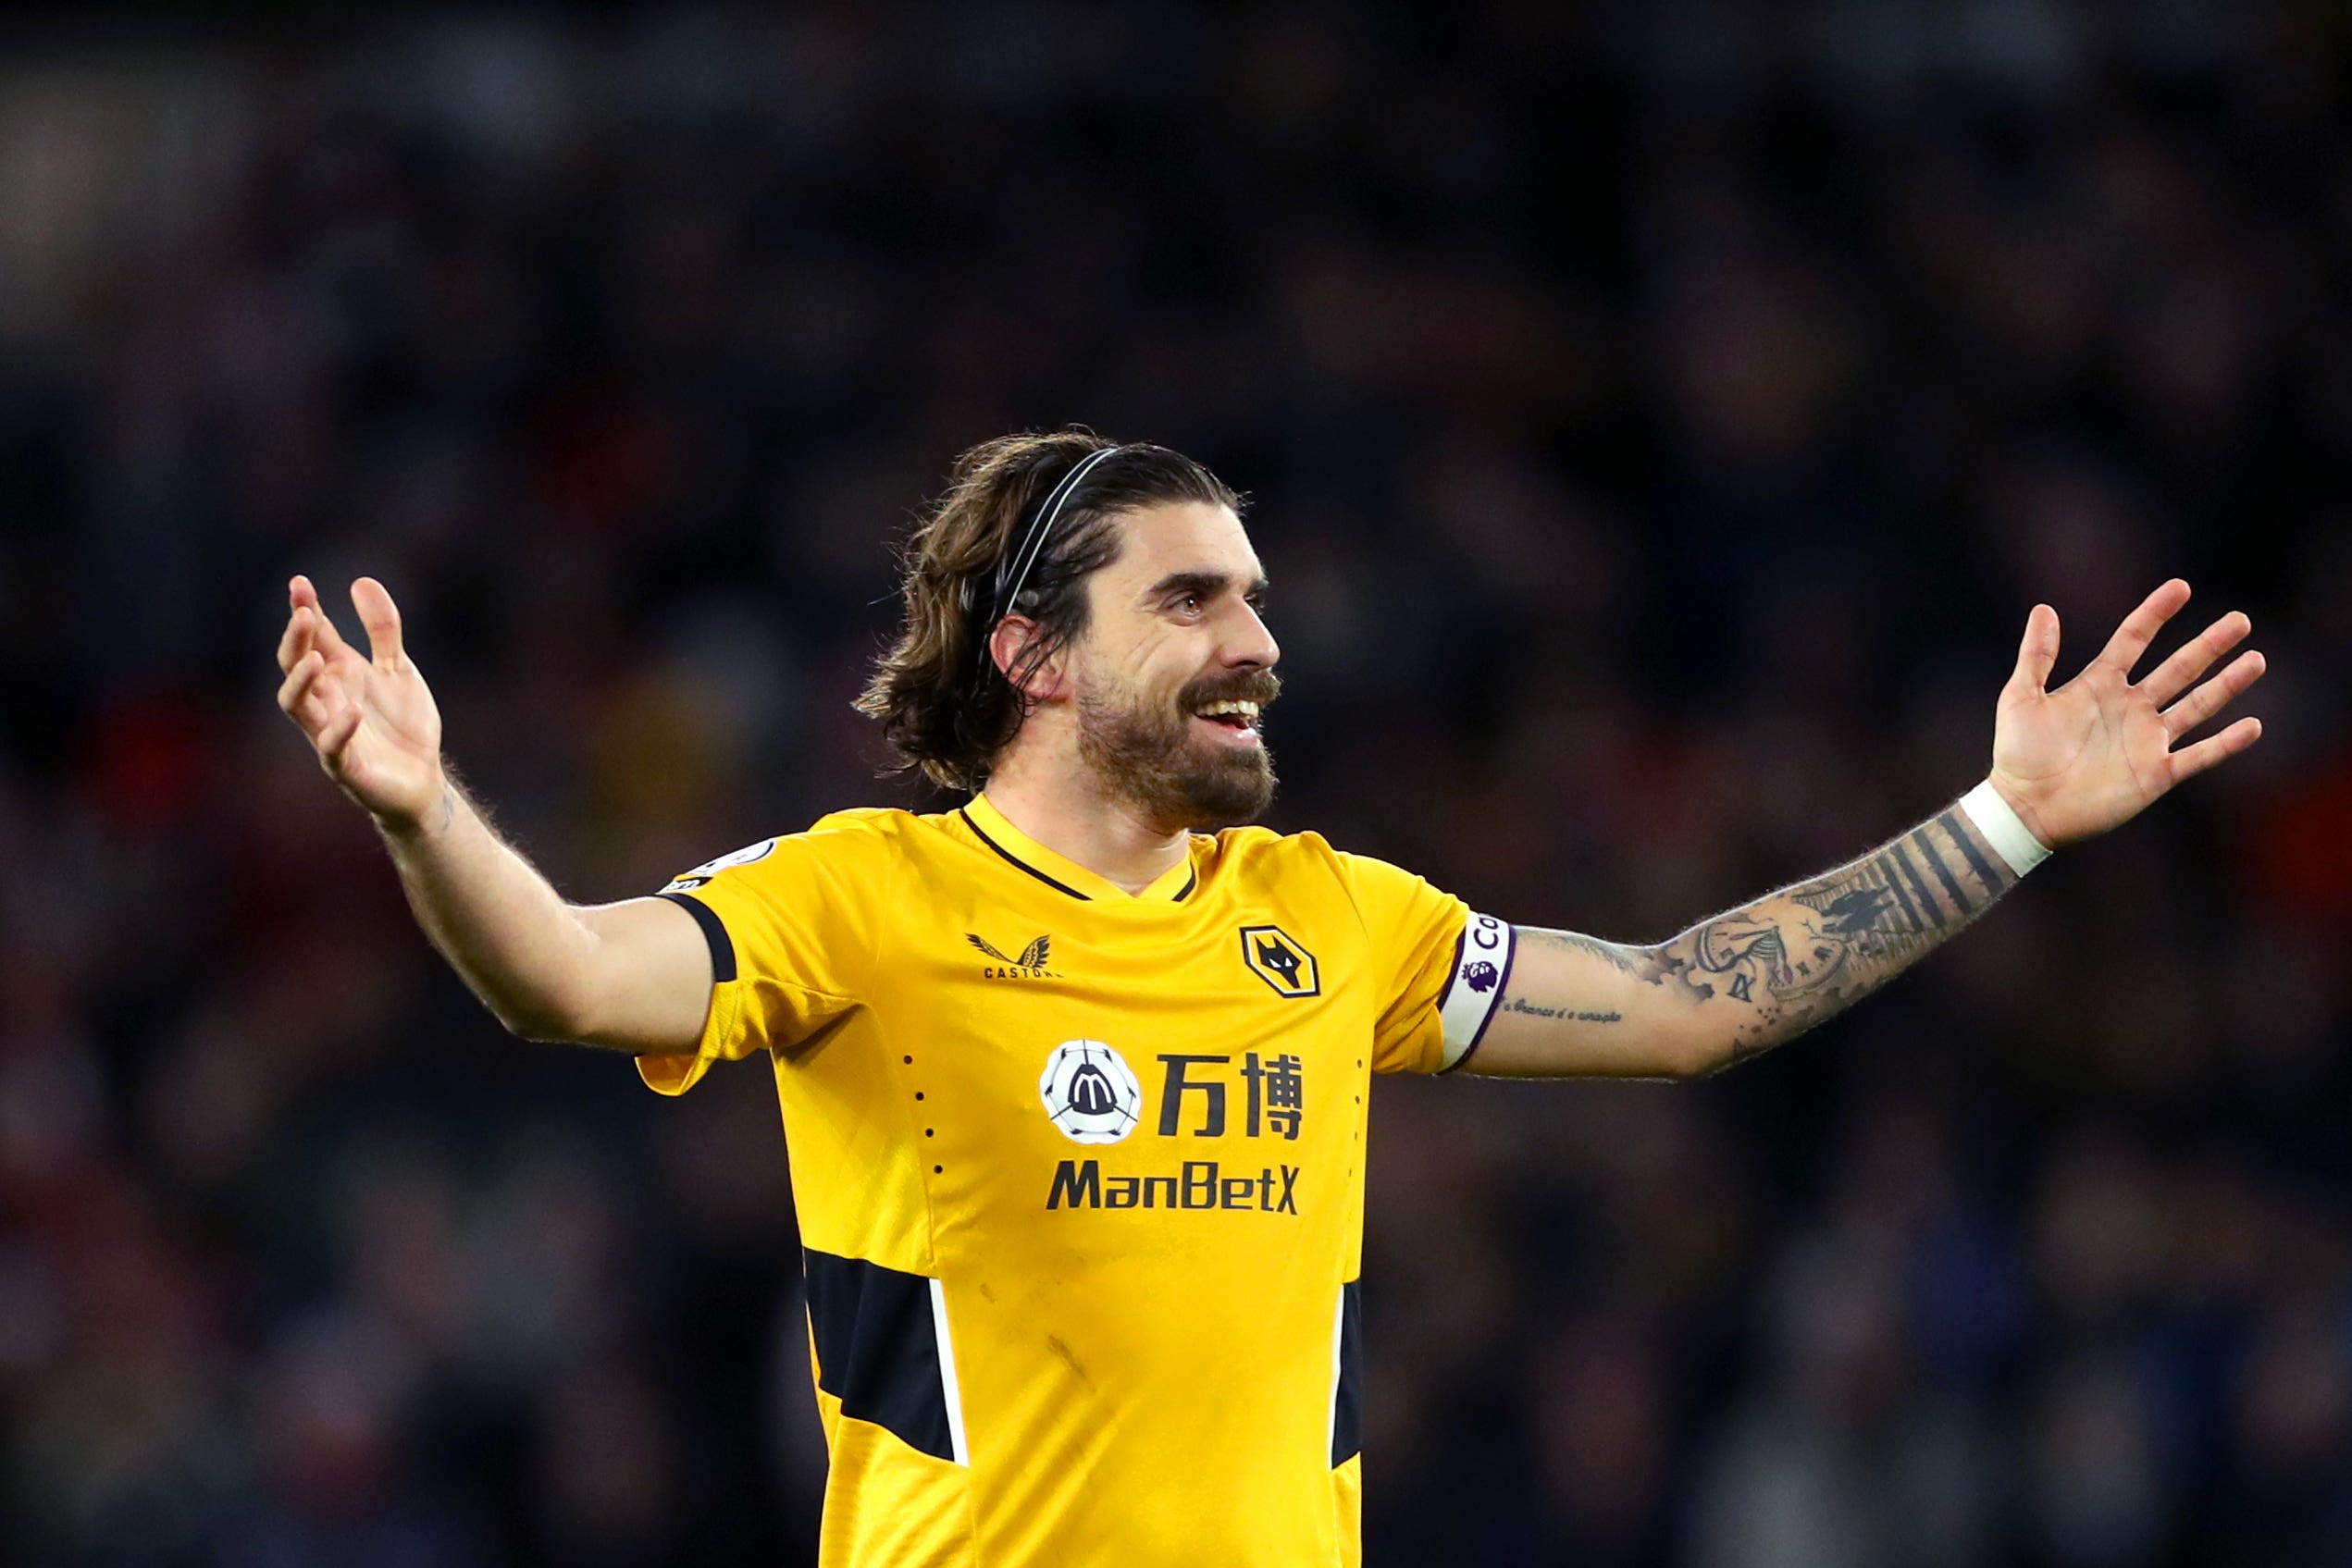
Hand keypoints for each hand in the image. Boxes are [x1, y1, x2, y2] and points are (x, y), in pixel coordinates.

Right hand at [275, 575, 446, 830]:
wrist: (423, 778)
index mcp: (338, 674)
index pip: (313, 638)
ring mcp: (330, 732)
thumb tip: (361, 581)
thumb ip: (383, 629)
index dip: (305, 610)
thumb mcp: (398, 668)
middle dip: (296, 640)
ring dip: (301, 682)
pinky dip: (339, 730)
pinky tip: (354, 710)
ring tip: (316, 658)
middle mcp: (326, 700)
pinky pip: (331, 749)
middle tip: (302, 613)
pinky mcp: (346, 766)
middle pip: (296, 666)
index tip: (299, 583)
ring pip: (297, 706)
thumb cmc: (403, 724)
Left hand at [1989, 579, 2264, 847]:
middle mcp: (2130, 708)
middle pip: (2178, 668)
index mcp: (2099, 685)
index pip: (2134, 640)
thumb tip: (2043, 608)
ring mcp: (2146, 740)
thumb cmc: (2018, 753)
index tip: (2180, 587)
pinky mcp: (2156, 773)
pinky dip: (2226, 743)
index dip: (2155, 614)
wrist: (2025, 807)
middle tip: (2239, 619)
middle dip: (2208, 645)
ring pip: (2197, 705)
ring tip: (2255, 659)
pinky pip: (2199, 755)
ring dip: (2227, 684)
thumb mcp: (2020, 697)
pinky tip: (2253, 725)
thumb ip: (2036, 655)